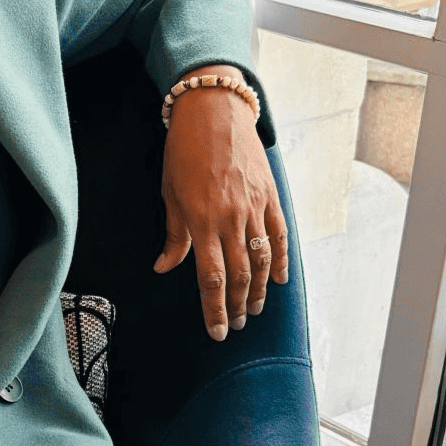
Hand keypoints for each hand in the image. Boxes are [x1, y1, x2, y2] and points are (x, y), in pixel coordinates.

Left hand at [154, 65, 288, 340]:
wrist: (213, 113)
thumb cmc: (184, 152)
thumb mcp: (170, 192)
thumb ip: (174, 235)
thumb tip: (165, 267)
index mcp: (201, 220)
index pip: (210, 278)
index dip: (214, 310)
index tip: (217, 332)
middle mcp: (230, 218)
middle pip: (239, 275)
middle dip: (237, 305)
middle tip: (236, 324)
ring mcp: (254, 207)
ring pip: (262, 260)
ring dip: (258, 289)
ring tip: (253, 308)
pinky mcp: (270, 196)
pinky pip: (279, 235)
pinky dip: (280, 260)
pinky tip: (277, 280)